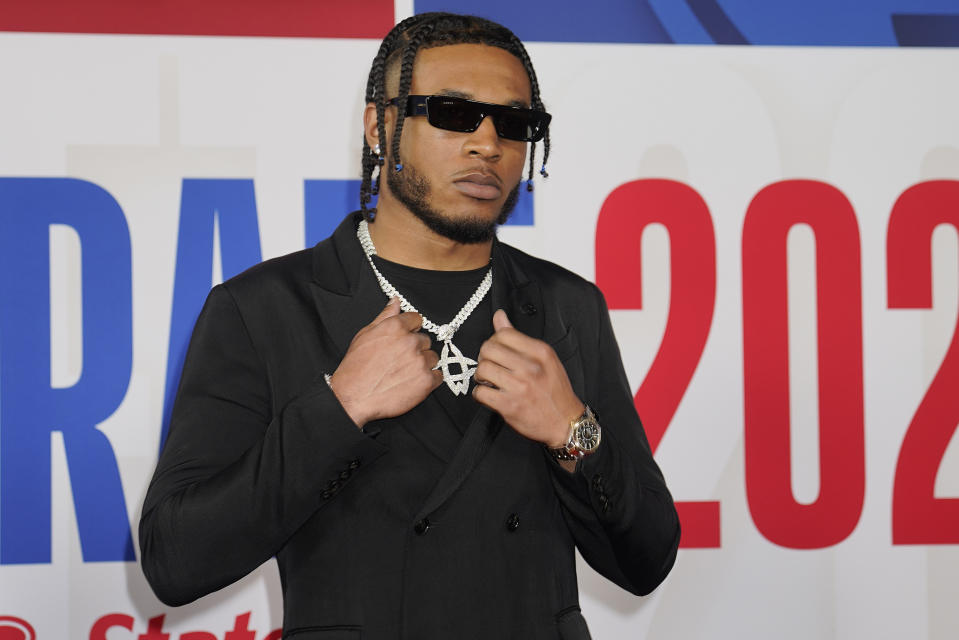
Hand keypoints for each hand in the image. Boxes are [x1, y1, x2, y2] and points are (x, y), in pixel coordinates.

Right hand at [329, 297, 442, 426]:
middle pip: (425, 340)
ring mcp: (420, 362)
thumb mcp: (365, 335)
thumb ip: (385, 316)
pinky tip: (413, 383)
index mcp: (396, 327)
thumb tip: (396, 301)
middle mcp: (410, 342)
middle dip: (416, 349)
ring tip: (405, 373)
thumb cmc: (355, 367)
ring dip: (423, 364)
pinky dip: (429, 380)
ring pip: (433, 357)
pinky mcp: (426, 381)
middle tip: (401, 360)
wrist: (353, 397)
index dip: (411, 329)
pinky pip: (438, 376)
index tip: (405, 339)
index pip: (417, 319)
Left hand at [473, 309, 583, 447]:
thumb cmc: (555, 391)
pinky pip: (480, 393)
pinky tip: (489, 394)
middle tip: (490, 365)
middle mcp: (530, 368)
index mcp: (540, 352)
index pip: (504, 334)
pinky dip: (480, 394)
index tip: (497, 351)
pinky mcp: (509, 406)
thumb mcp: (544, 359)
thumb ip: (519, 338)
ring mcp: (519, 387)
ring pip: (482, 369)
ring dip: (481, 376)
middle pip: (488, 349)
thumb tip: (499, 317)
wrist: (564, 422)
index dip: (494, 341)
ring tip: (489, 380)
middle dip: (484, 357)